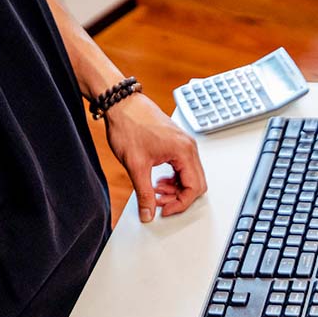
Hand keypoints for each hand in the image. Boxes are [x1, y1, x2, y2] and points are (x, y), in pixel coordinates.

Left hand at [104, 93, 206, 222]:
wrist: (121, 104)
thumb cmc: (129, 125)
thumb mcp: (135, 165)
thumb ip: (144, 194)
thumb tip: (148, 213)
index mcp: (184, 152)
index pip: (194, 188)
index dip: (180, 204)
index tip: (164, 210)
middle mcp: (189, 148)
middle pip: (197, 184)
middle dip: (179, 197)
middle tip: (158, 201)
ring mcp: (185, 144)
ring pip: (191, 177)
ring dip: (175, 188)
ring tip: (155, 190)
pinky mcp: (177, 143)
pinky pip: (184, 167)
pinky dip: (173, 178)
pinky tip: (158, 179)